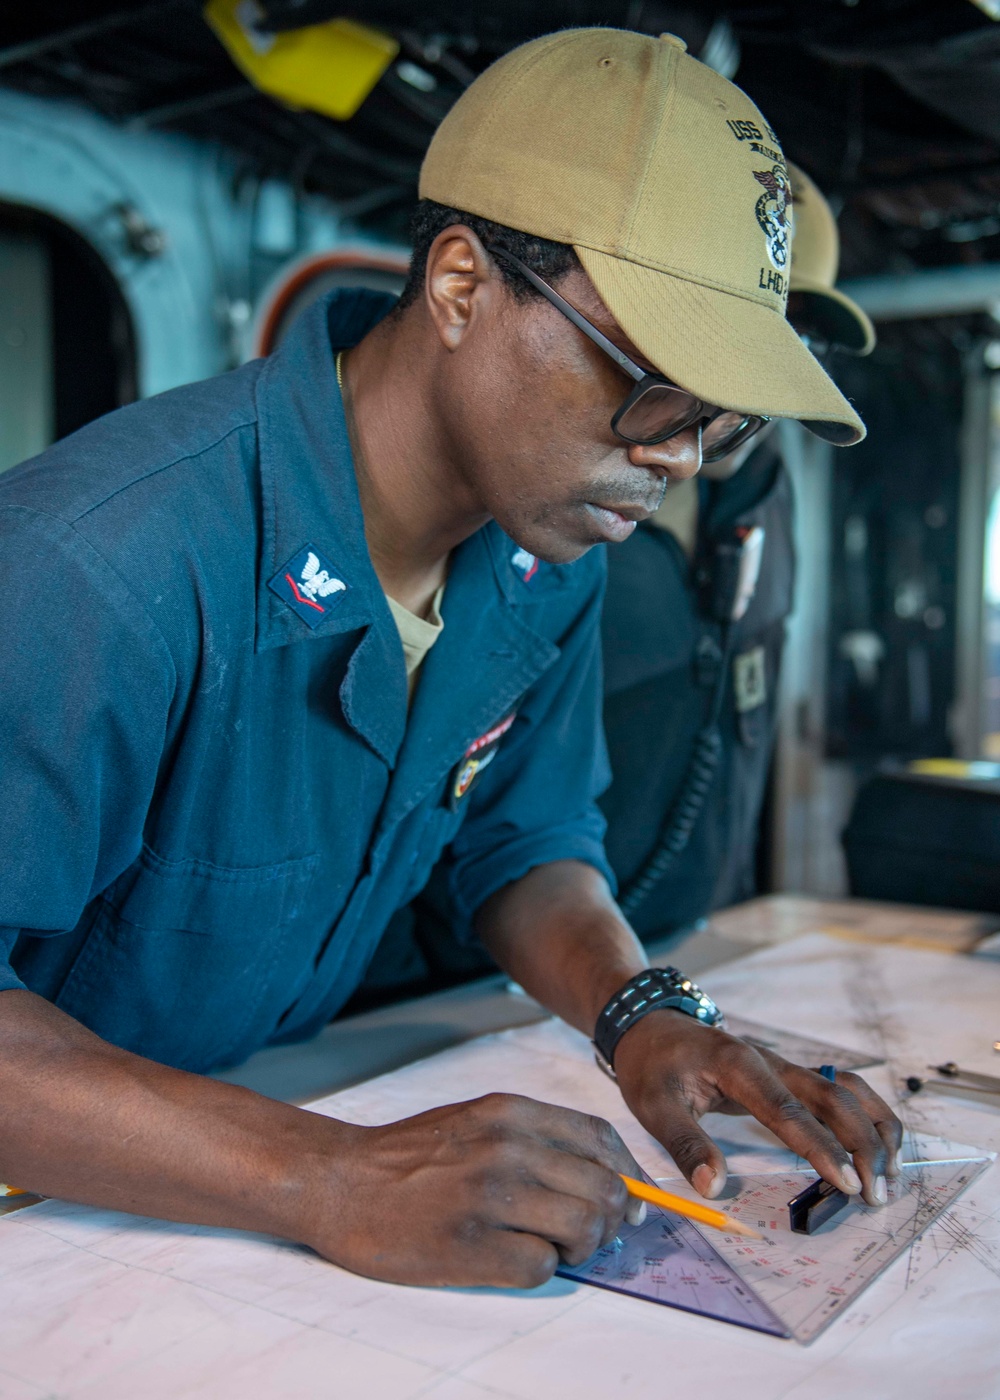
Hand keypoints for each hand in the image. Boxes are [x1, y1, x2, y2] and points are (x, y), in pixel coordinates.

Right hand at [302, 1093, 645, 1287]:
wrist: (339, 1182)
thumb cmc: (410, 1156)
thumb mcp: (476, 1119)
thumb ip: (533, 1137)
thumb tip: (603, 1173)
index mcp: (510, 1112)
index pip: (600, 1139)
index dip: (629, 1174)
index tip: (632, 1200)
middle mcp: (507, 1148)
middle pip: (604, 1187)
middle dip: (612, 1219)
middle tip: (592, 1235)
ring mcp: (490, 1197)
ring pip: (584, 1227)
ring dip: (582, 1247)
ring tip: (555, 1249)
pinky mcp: (472, 1247)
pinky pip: (543, 1268)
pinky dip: (541, 1270)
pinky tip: (514, 1260)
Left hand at [612, 1012, 902, 1206]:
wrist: (650, 1025)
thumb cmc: (651, 1065)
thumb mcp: (653, 1105)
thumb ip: (684, 1144)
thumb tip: (714, 1187)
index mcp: (738, 1065)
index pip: (788, 1110)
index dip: (822, 1148)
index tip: (848, 1183)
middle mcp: (771, 1061)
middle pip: (834, 1096)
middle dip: (863, 1144)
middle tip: (875, 1194)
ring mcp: (784, 1067)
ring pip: (847, 1090)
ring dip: (874, 1128)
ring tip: (890, 1175)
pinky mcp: (788, 1076)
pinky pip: (838, 1092)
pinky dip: (865, 1118)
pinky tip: (877, 1148)